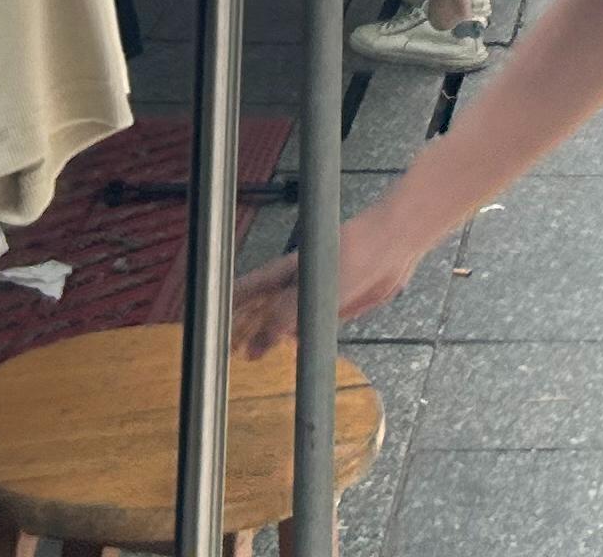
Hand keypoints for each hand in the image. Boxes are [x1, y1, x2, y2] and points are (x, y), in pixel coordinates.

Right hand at [234, 203, 426, 355]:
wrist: (394, 245)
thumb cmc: (353, 254)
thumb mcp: (314, 290)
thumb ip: (286, 316)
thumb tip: (257, 344)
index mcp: (284, 272)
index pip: (245, 290)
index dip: (226, 306)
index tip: (208, 325)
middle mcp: (296, 284)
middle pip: (263, 309)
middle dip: (245, 329)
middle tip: (227, 352)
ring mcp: (316, 295)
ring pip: (286, 321)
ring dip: (271, 338)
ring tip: (251, 358)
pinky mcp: (337, 305)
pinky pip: (312, 326)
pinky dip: (300, 340)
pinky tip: (293, 352)